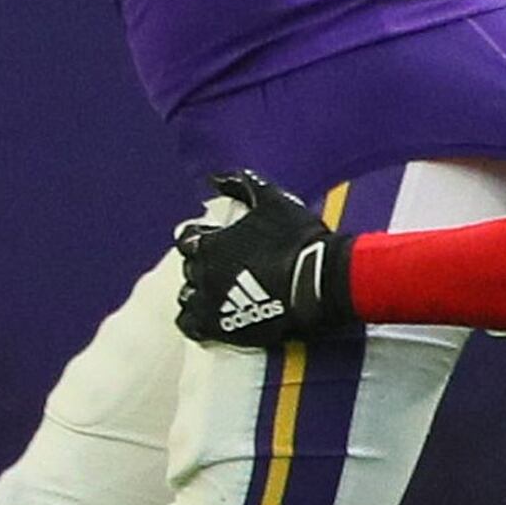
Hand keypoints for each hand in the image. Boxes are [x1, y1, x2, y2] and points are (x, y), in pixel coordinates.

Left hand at [172, 170, 356, 348]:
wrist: (317, 281)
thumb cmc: (297, 240)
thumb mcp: (272, 201)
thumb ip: (242, 185)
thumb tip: (217, 176)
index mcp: (211, 244)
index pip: (187, 239)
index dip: (201, 238)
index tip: (216, 239)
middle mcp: (203, 273)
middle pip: (189, 269)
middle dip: (203, 265)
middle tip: (223, 265)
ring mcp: (209, 302)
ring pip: (187, 298)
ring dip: (198, 293)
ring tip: (218, 292)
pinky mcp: (220, 328)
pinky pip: (191, 326)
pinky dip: (196, 321)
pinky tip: (211, 317)